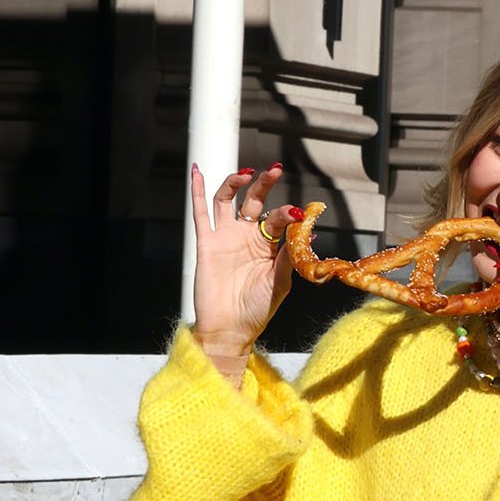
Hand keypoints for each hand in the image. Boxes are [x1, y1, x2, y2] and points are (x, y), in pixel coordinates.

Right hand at [189, 163, 295, 361]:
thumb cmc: (256, 311)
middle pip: (254, 201)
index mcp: (267, 247)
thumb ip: (287, 259)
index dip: (286, 214)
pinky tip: (198, 171)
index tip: (297, 212)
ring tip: (247, 173)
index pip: (276, 220)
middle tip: (274, 170)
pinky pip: (200, 213)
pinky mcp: (207, 243)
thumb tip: (302, 234)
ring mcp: (225, 238)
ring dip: (235, 183)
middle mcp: (246, 238)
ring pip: (227, 200)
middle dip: (264, 185)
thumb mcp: (279, 284)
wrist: (229, 330)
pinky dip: (198, 191)